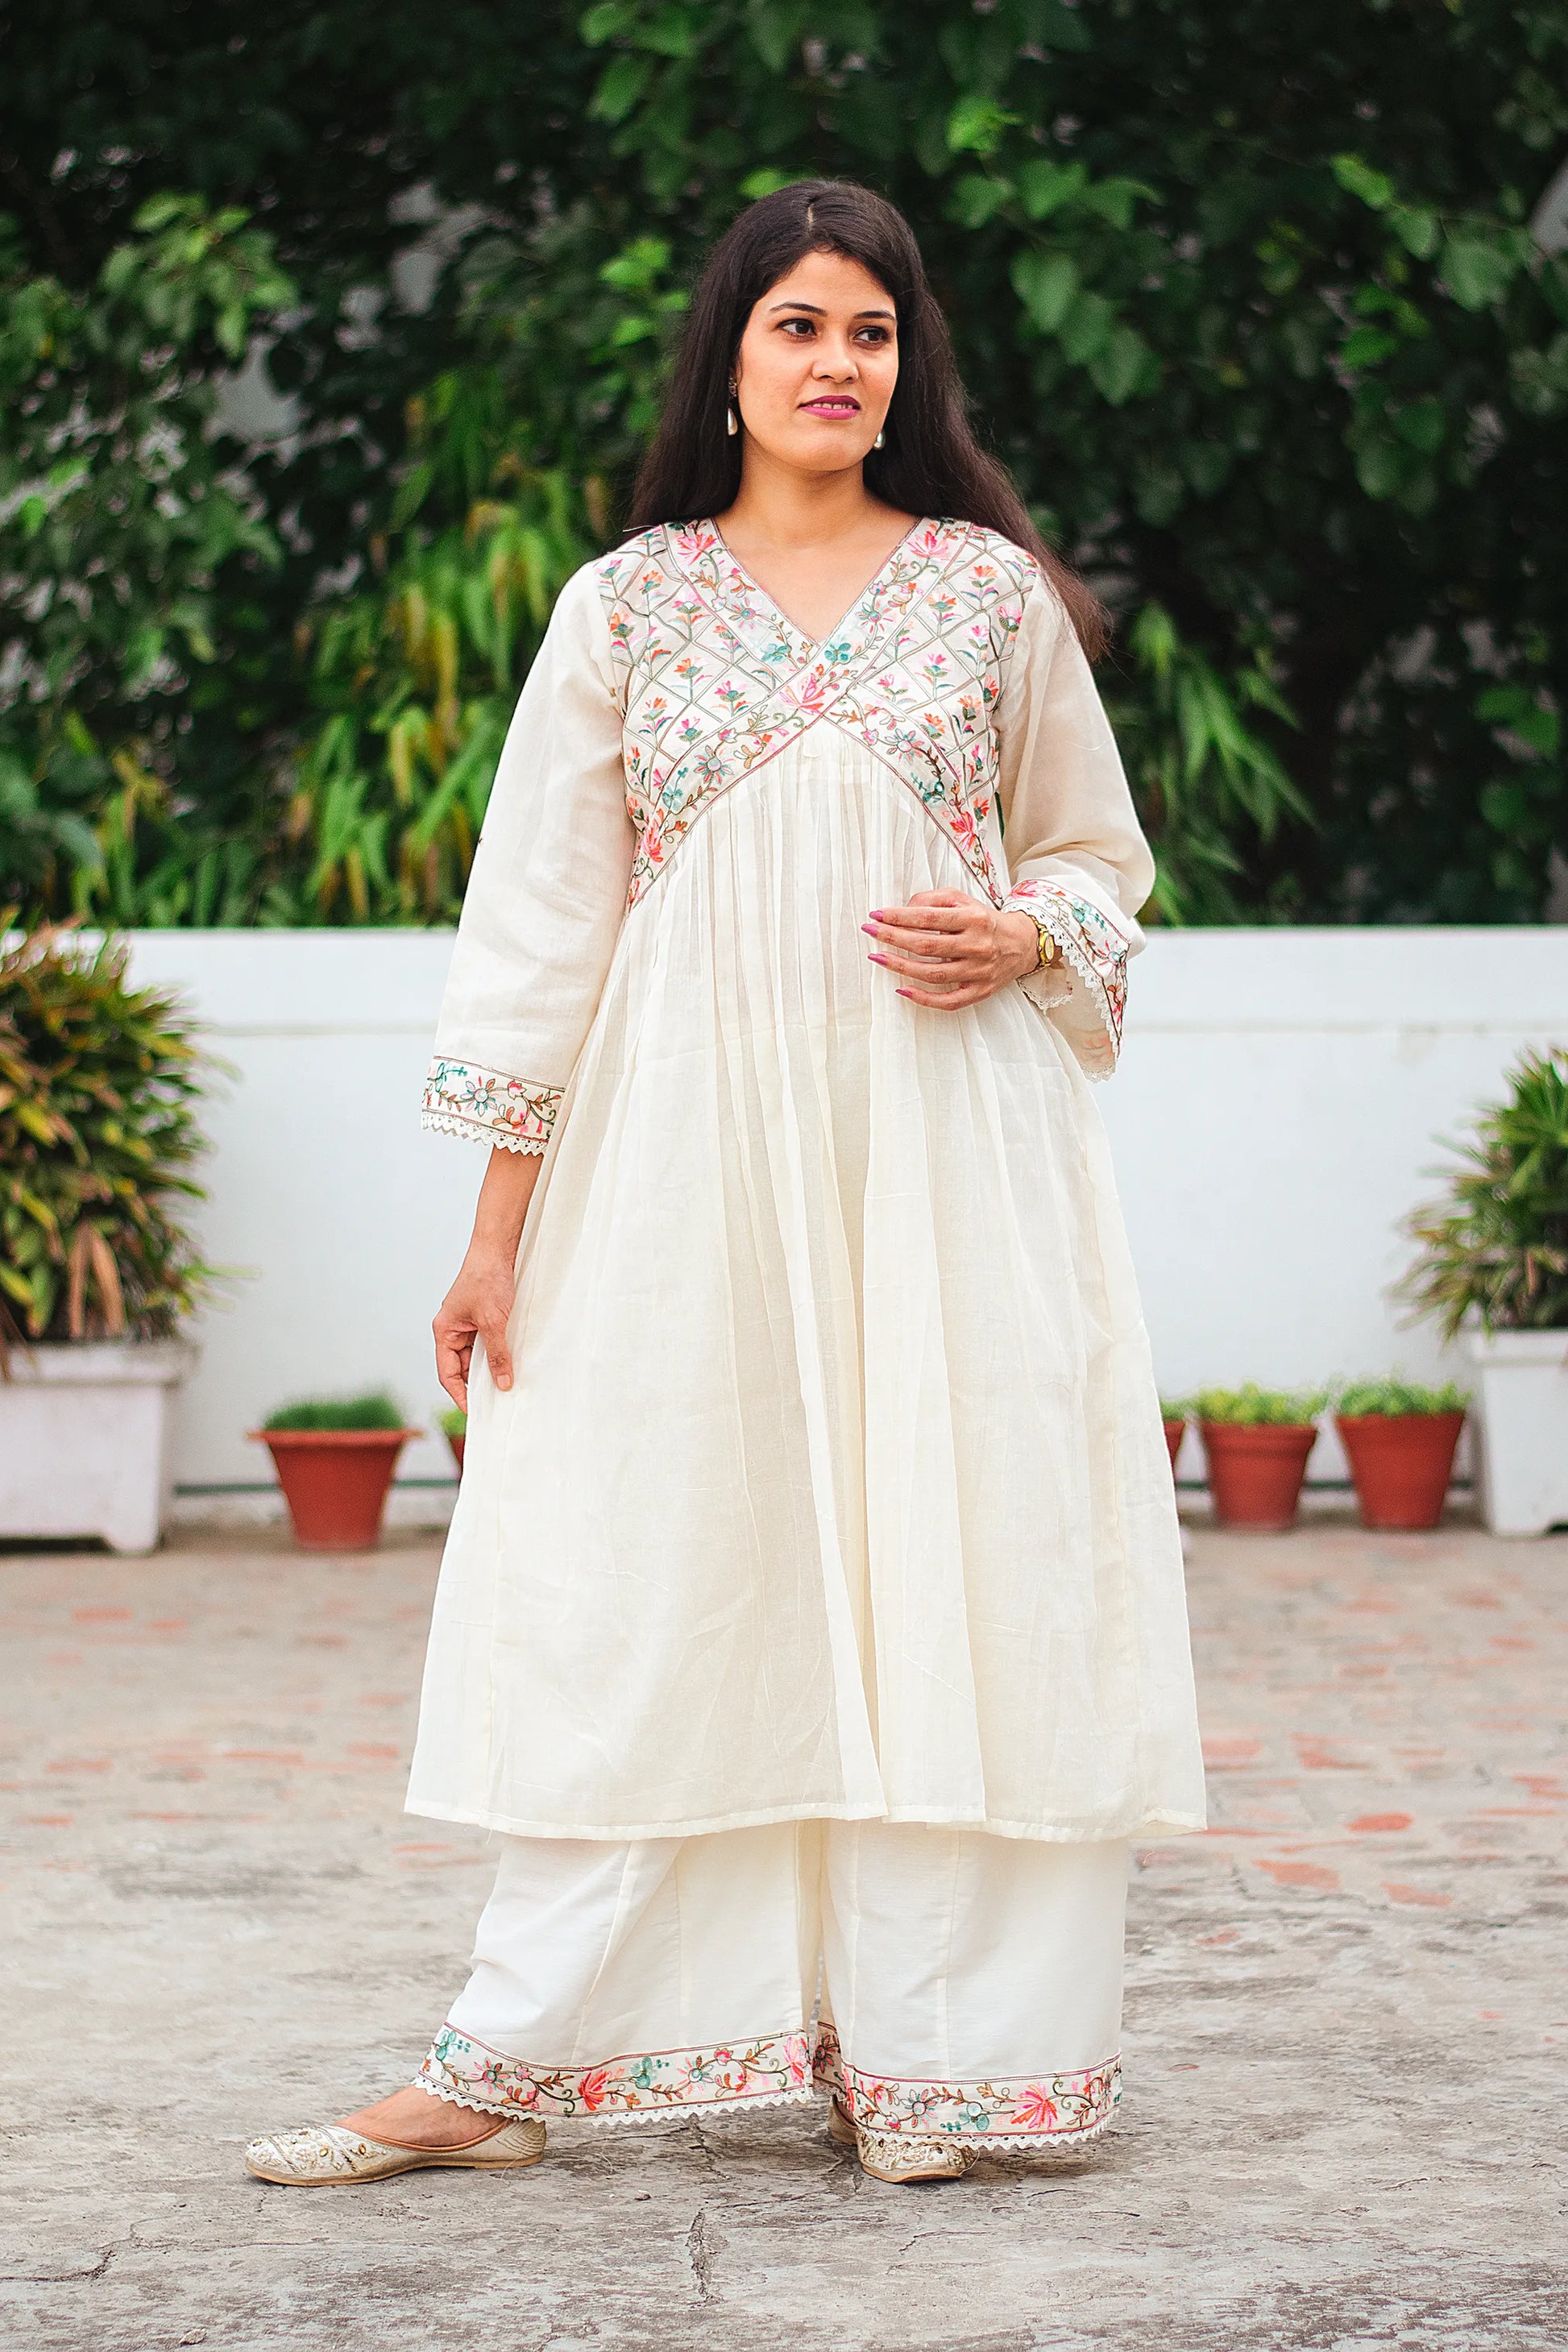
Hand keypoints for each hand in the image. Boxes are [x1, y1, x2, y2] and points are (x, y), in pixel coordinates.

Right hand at [433, 1248, 518, 1413]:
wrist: (497, 1250)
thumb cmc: (487, 1279)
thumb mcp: (493, 1322)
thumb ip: (497, 1354)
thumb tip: (502, 1383)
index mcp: (444, 1331)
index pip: (448, 1373)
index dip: (460, 1394)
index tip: (475, 1411)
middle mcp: (452, 1330)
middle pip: (462, 1367)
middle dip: (478, 1383)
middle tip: (497, 1401)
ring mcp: (467, 1324)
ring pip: (477, 1356)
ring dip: (491, 1367)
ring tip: (507, 1384)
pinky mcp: (482, 1318)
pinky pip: (487, 1343)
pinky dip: (498, 1353)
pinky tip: (511, 1362)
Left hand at [863, 890, 1039, 1009]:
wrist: (1021, 944)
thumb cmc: (984, 921)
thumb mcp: (963, 900)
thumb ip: (933, 900)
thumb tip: (903, 909)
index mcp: (974, 919)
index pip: (929, 918)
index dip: (899, 917)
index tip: (876, 915)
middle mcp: (977, 945)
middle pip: (927, 945)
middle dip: (893, 938)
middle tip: (870, 932)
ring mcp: (978, 972)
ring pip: (933, 974)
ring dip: (900, 967)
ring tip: (877, 957)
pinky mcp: (979, 992)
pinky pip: (948, 1002)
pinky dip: (923, 999)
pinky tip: (901, 989)